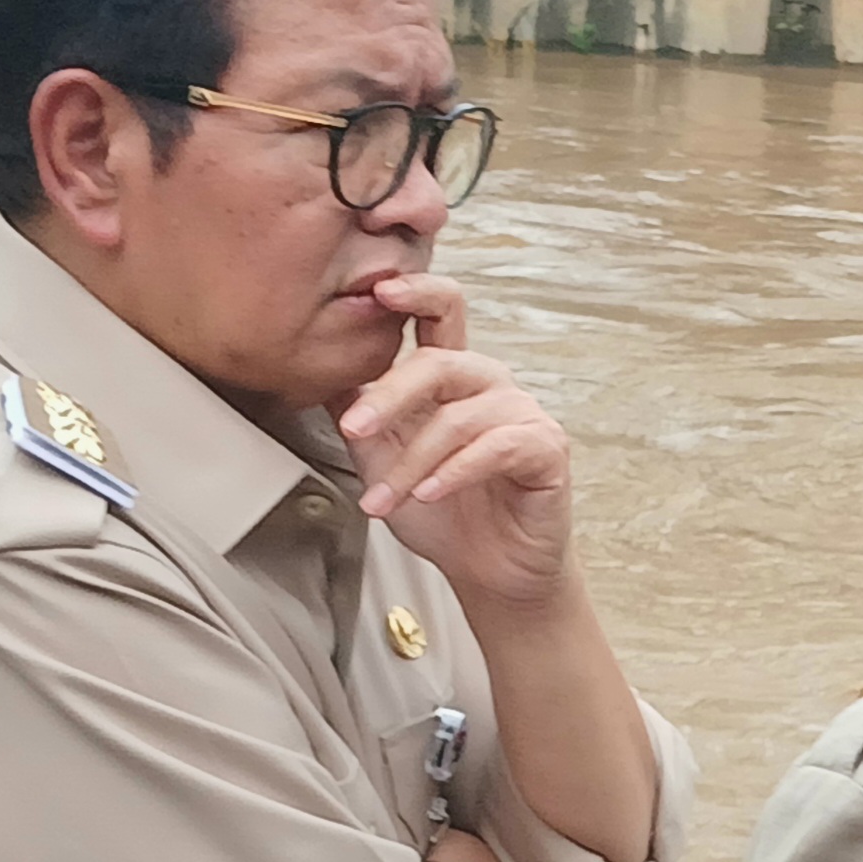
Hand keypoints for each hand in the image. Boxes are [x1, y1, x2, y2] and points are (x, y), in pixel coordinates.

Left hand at [335, 275, 576, 611]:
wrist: (490, 573)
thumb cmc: (444, 516)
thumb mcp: (382, 460)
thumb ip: (358, 414)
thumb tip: (316, 371)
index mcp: (453, 378)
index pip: (440, 314)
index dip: (416, 292)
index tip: (380, 289)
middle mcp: (490, 385)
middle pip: (440, 363)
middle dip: (390, 396)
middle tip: (354, 428)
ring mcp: (522, 414)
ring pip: (458, 418)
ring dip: (411, 462)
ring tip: (383, 499)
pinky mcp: (546, 449)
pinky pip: (496, 447)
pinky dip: (455, 472)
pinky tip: (430, 492)